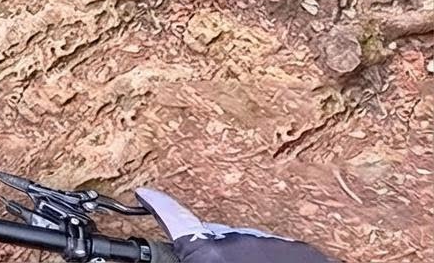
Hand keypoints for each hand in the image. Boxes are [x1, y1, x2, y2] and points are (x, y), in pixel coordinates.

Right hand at [136, 189, 336, 262]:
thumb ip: (192, 254)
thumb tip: (185, 246)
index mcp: (208, 252)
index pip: (172, 219)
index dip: (156, 204)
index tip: (145, 192)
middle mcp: (239, 239)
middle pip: (215, 236)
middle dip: (211, 247)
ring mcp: (273, 242)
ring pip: (249, 243)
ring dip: (244, 256)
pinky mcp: (303, 250)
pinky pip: (278, 248)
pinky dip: (272, 259)